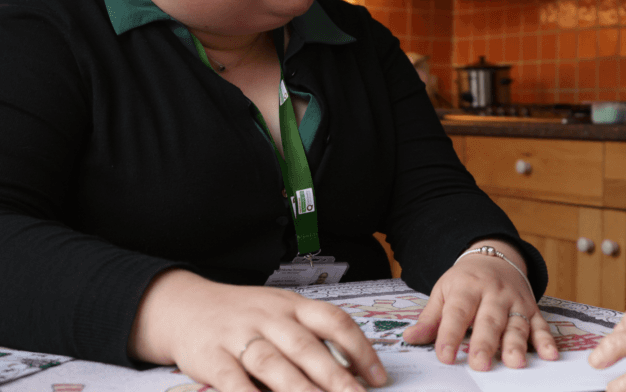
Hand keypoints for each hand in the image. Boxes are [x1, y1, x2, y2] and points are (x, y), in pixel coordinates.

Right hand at [128, 269, 387, 391]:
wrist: (185, 306)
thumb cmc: (244, 316)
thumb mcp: (280, 313)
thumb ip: (311, 338)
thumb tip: (353, 372)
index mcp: (293, 305)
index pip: (335, 322)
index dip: (360, 350)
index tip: (378, 378)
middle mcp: (269, 317)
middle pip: (307, 347)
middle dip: (336, 377)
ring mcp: (239, 336)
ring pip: (274, 365)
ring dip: (300, 390)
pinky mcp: (211, 357)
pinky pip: (233, 381)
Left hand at [402, 238, 558, 370]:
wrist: (495, 257)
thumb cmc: (465, 281)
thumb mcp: (443, 291)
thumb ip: (430, 318)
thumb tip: (410, 338)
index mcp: (467, 287)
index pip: (457, 312)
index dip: (450, 334)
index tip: (445, 356)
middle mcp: (493, 293)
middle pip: (489, 320)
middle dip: (485, 343)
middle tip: (480, 364)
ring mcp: (515, 301)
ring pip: (516, 323)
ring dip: (516, 344)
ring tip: (514, 363)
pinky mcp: (531, 308)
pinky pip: (540, 324)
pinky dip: (546, 340)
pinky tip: (549, 355)